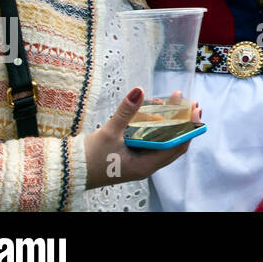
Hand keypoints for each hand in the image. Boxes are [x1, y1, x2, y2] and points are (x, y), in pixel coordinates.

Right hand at [83, 88, 201, 189]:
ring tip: (169, 102)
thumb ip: (126, 111)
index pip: (177, 145)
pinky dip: (155, 127)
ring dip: (168, 122)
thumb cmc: (88, 157)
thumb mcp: (109, 132)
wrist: (68, 171)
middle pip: (174, 142)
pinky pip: (151, 141)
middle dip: (182, 121)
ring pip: (163, 141)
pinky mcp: (133, 158)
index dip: (189, 126)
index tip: (194, 107)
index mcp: (145, 165)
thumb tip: (139, 90)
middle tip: (186, 100)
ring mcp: (140, 162)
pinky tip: (153, 111)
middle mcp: (147, 166)